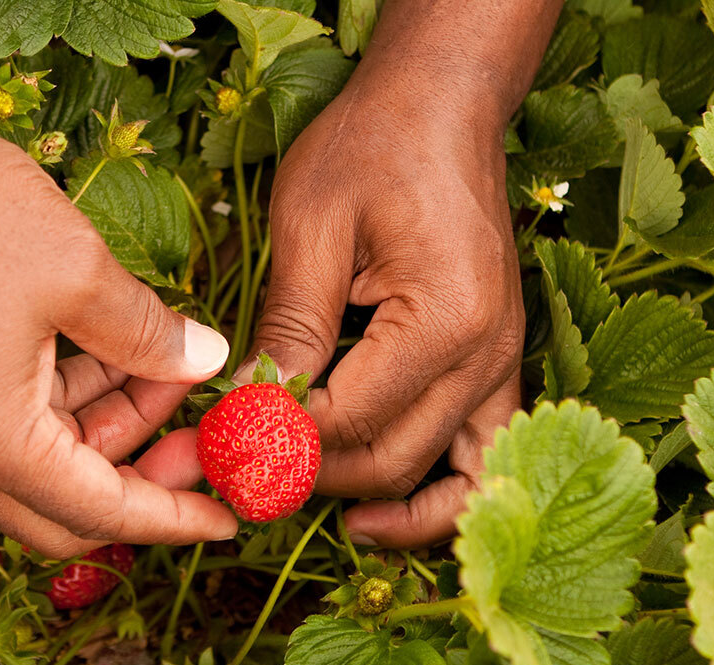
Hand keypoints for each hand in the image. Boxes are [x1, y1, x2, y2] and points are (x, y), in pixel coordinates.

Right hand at [0, 115, 237, 556]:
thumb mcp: (78, 273)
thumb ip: (150, 334)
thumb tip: (207, 361)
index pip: (102, 511)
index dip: (174, 517)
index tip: (230, 518)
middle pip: (68, 507)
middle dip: (143, 476)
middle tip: (202, 438)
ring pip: (44, 459)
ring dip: (111, 423)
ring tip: (171, 365)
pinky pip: (14, 421)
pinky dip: (70, 397)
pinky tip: (117, 348)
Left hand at [244, 72, 524, 547]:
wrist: (441, 110)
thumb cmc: (373, 149)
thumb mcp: (311, 228)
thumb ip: (289, 328)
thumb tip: (247, 412)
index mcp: (443, 320)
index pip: (346, 420)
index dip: (272, 442)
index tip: (212, 445)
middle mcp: (488, 357)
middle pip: (389, 460)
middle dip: (305, 475)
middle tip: (234, 472)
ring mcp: (501, 366)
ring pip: (442, 479)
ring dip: (372, 500)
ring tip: (306, 504)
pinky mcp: (495, 367)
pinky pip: (477, 457)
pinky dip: (433, 495)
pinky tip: (375, 505)